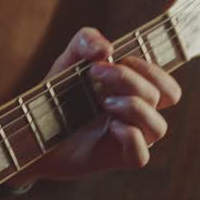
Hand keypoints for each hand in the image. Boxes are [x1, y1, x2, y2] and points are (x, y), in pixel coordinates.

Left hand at [20, 27, 181, 183]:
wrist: (33, 132)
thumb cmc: (58, 97)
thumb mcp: (69, 61)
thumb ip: (86, 40)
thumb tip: (107, 48)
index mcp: (138, 93)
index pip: (166, 83)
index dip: (150, 67)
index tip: (113, 58)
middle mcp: (140, 116)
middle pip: (165, 97)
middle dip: (132, 79)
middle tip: (95, 72)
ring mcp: (132, 139)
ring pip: (159, 127)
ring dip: (134, 106)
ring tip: (104, 102)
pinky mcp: (119, 159)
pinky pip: (141, 154)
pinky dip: (131, 136)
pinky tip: (111, 125)